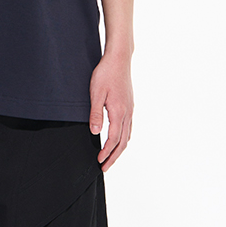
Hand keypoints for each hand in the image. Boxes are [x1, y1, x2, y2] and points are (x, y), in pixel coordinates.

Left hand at [89, 53, 132, 171]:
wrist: (119, 59)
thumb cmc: (106, 74)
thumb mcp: (96, 93)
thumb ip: (95, 114)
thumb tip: (95, 133)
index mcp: (119, 112)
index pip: (114, 139)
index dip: (107, 152)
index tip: (99, 161)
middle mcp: (127, 113)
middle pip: (123, 142)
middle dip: (114, 156)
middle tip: (105, 167)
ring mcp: (130, 109)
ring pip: (128, 136)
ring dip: (120, 149)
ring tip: (111, 158)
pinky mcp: (129, 105)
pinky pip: (129, 127)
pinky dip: (124, 139)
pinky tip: (119, 140)